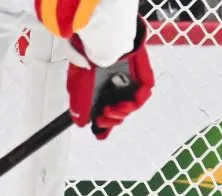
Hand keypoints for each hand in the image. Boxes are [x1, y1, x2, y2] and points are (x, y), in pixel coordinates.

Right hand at [66, 19, 153, 139]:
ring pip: (130, 105)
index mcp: (99, 83)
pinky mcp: (143, 75)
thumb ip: (79, 104)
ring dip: (120, 114)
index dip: (103, 123)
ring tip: (111, 111)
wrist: (101, 36)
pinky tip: (125, 105)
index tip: (100, 133)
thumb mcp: (78, 83)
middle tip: (103, 121)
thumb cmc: (88, 52)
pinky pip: (143, 94)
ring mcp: (130, 79)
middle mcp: (115, 82)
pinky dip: (134, 102)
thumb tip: (80, 122)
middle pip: (118, 110)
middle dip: (110, 120)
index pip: (104, 108)